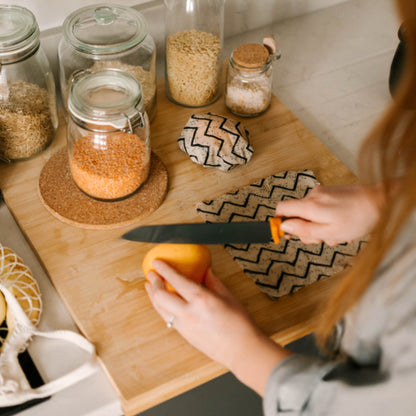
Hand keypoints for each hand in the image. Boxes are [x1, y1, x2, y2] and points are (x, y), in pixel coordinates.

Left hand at [145, 260, 290, 394]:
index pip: (176, 280)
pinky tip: (162, 303)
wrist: (242, 351)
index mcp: (201, 299)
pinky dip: (161, 307)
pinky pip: (167, 318)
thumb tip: (205, 270)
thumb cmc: (240, 324)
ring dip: (153, 296)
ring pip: (160, 308)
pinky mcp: (184, 335)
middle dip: (153, 282)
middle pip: (160, 296)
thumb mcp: (228, 296)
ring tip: (150, 286)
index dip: (164, 269)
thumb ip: (213, 281)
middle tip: (151, 273)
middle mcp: (189, 313)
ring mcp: (184, 326)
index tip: (157, 262)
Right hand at [275, 184, 381, 245]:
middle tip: (322, 238)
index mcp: (309, 206)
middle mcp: (313, 196)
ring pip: (310, 214)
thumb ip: (304, 230)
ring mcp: (322, 192)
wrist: (382, 200)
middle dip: (307, 230)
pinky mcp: (330, 192)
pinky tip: (342, 224)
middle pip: (296, 215)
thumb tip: (284, 228)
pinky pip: (321, 209)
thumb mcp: (329, 232)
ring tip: (338, 233)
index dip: (280, 222)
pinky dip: (327, 219)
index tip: (286, 234)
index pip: (281, 209)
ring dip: (320, 226)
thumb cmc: (358, 219)